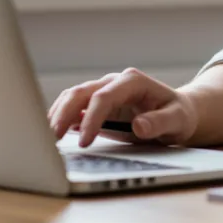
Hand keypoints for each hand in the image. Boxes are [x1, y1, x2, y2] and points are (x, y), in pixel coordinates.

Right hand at [48, 67, 199, 147]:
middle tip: (51, 140)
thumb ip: (159, 122)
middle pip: (81, 92)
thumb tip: (139, 126)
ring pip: (72, 97)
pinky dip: (59, 118)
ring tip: (44, 139)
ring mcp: (102, 91)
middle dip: (63, 114)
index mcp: (133, 81)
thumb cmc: (178, 115)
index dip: (91, 118)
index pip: (104, 97)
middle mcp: (114, 82)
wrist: (177, 113)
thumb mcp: (177, 120)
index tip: (84, 141)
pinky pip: (72, 107)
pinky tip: (50, 134)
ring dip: (57, 115)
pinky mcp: (95, 104)